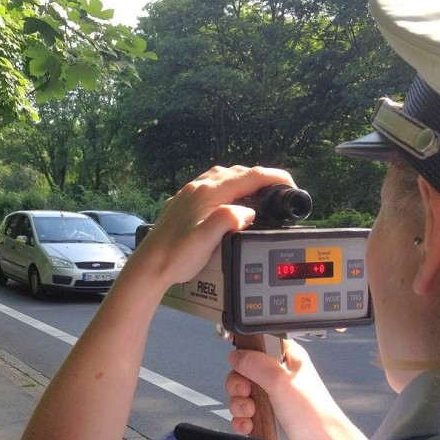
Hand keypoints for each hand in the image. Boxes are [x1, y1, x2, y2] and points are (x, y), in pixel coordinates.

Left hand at [129, 166, 296, 288]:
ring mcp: (189, 195)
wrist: (149, 266)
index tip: (290, 184)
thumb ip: (229, 219)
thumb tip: (247, 211)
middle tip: (277, 192)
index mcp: (208, 193)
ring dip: (243, 182)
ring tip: (256, 195)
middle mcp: (198, 189)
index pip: (249, 176)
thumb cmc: (175, 256)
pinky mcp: (183, 204)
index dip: (274, 177)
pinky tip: (227, 203)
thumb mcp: (207, 240)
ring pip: (222, 177)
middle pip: (237, 173)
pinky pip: (210, 186)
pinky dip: (226, 189)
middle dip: (260, 179)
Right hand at [225, 339, 367, 439]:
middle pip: (242, 371)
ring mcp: (269, 398)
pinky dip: (241, 420)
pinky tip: (249, 424)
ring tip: (251, 412)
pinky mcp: (265, 418)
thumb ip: (256, 364)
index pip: (258, 345)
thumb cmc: (313, 412)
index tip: (239, 363)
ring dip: (239, 404)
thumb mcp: (281, 381)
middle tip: (247, 391)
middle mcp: (276, 376)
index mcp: (285, 358)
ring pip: (239, 394)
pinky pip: (242, 415)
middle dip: (238, 384)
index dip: (245, 352)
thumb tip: (235, 355)